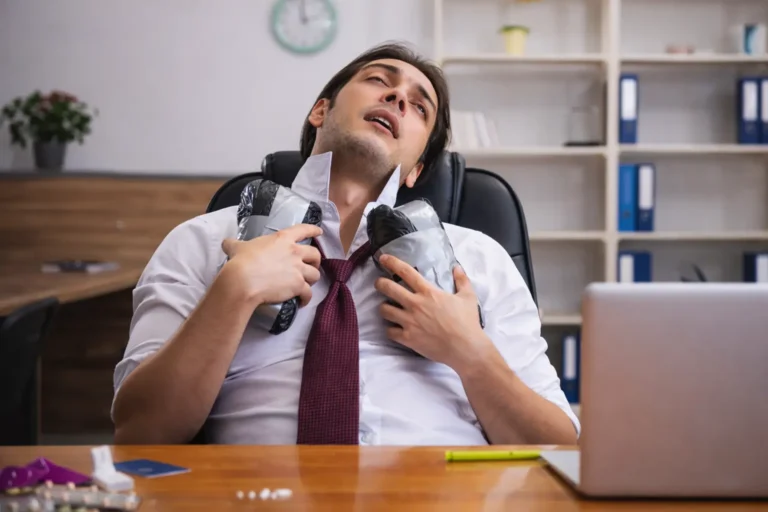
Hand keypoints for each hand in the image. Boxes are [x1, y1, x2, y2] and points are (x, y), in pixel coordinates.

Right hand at [220, 224, 321, 307]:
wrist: (243, 281)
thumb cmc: (241, 261)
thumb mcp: (237, 248)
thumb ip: (234, 244)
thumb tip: (226, 243)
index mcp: (283, 239)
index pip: (303, 230)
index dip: (313, 230)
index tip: (319, 232)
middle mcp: (294, 252)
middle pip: (315, 255)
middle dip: (315, 261)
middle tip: (310, 266)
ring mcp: (298, 269)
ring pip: (315, 275)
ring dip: (312, 280)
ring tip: (306, 285)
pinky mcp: (298, 286)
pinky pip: (309, 293)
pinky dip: (306, 298)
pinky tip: (302, 302)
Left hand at [374, 255, 488, 370]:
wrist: (465, 348)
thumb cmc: (467, 322)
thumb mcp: (468, 297)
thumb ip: (462, 280)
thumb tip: (457, 268)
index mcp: (428, 292)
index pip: (405, 272)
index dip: (392, 262)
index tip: (383, 258)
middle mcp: (415, 304)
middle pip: (388, 288)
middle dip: (379, 283)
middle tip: (378, 283)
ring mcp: (409, 321)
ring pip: (384, 310)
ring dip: (384, 307)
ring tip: (386, 308)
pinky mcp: (407, 338)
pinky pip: (389, 331)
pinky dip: (390, 330)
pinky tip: (394, 329)